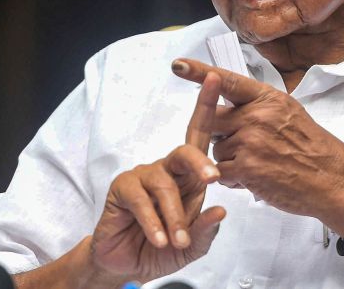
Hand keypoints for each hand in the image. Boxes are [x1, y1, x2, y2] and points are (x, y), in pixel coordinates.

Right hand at [89, 73, 226, 282]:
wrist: (128, 264)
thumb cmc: (163, 248)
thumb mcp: (192, 245)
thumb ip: (205, 229)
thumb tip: (221, 210)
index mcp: (188, 177)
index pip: (200, 137)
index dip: (206, 108)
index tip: (213, 79)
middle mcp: (166, 170)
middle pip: (185, 151)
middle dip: (200, 163)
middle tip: (211, 179)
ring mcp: (143, 177)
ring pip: (165, 185)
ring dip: (174, 216)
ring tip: (177, 240)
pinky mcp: (122, 188)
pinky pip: (141, 201)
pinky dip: (153, 223)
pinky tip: (159, 238)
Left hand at [172, 59, 343, 236]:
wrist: (332, 178)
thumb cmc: (311, 147)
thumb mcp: (288, 112)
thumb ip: (258, 106)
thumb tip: (227, 103)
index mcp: (267, 98)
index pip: (228, 81)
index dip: (200, 73)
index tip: (178, 65)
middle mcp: (257, 115)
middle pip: (213, 119)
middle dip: (220, 133)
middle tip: (244, 144)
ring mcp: (251, 141)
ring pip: (216, 148)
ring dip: (228, 160)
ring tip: (257, 165)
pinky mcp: (247, 167)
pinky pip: (220, 171)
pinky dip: (230, 178)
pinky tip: (251, 179)